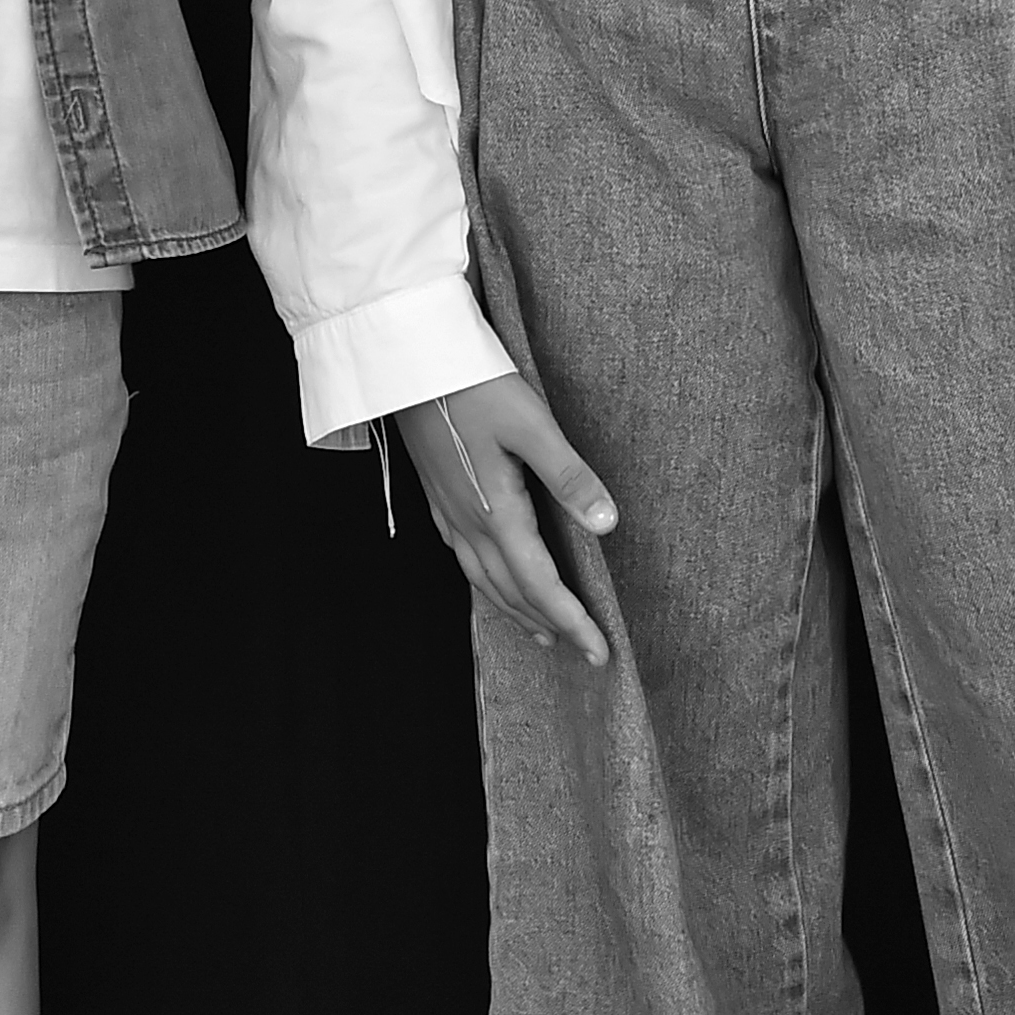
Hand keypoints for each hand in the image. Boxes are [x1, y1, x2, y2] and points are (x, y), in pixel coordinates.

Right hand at [395, 373, 619, 664]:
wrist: (408, 362)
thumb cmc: (473, 385)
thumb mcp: (532, 426)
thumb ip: (569, 477)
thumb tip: (606, 524)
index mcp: (497, 513)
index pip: (540, 584)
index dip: (572, 621)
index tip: (599, 651)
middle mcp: (469, 523)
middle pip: (512, 592)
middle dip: (550, 625)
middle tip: (583, 651)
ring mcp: (449, 513)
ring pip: (484, 581)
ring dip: (516, 612)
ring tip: (542, 632)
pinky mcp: (438, 497)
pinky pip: (464, 560)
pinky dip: (487, 585)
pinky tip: (492, 580)